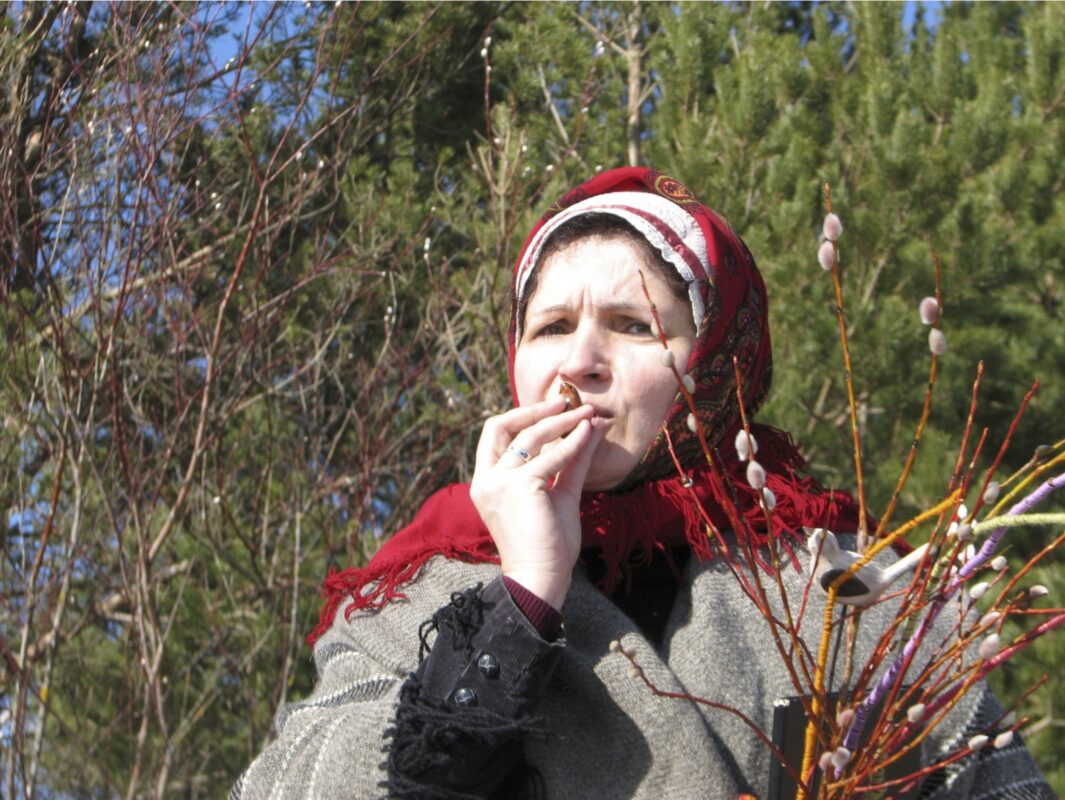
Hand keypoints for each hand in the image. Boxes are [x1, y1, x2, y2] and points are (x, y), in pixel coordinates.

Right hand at [470, 397, 606, 609]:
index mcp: (486, 482)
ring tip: (587, 413)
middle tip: (566, 402)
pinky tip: (588, 433)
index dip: (520, 416)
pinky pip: (551, 456)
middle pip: (500, 426)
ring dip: (561, 420)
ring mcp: (499, 483)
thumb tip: (590, 427)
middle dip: (534, 409)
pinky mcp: (520, 487)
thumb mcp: (559, 493)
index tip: (551, 409)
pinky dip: (572, 442)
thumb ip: (570, 461)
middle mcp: (486, 480)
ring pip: (530, 436)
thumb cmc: (548, 543)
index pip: (494, 435)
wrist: (541, 578)